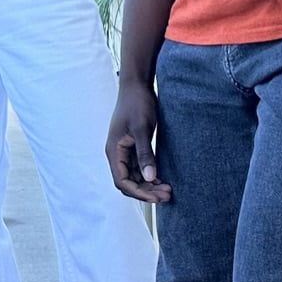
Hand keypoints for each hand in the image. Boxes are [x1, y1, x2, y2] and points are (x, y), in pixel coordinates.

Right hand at [106, 79, 169, 202]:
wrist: (137, 85)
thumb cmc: (137, 103)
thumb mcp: (142, 128)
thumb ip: (145, 153)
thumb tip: (149, 178)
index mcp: (114, 151)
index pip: (122, 181)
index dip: (138, 192)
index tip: (156, 197)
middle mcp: (117, 154)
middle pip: (129, 182)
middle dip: (146, 191)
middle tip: (167, 195)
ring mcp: (125, 150)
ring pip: (135, 176)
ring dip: (149, 185)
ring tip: (167, 190)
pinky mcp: (133, 146)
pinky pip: (140, 167)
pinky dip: (150, 175)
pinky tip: (162, 178)